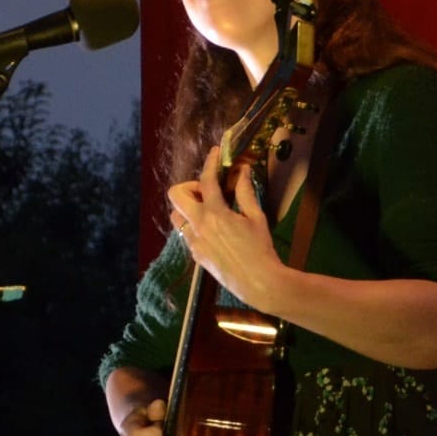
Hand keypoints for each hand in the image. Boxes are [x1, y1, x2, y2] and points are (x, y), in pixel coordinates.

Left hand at [167, 146, 290, 312]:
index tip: (214, 153)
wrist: (258, 282)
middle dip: (189, 187)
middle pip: (175, 195)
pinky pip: (186, 233)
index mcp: (216, 213)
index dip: (210, 162)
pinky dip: (196, 225)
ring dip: (188, 208)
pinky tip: (215, 231)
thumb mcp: (256, 218)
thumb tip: (243, 171)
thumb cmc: (261, 249)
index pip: (206, 180)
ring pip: (176, 216)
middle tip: (209, 193)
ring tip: (210, 212)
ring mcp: (193, 241)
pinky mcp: (195, 254)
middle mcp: (199, 225)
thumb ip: (245, 192)